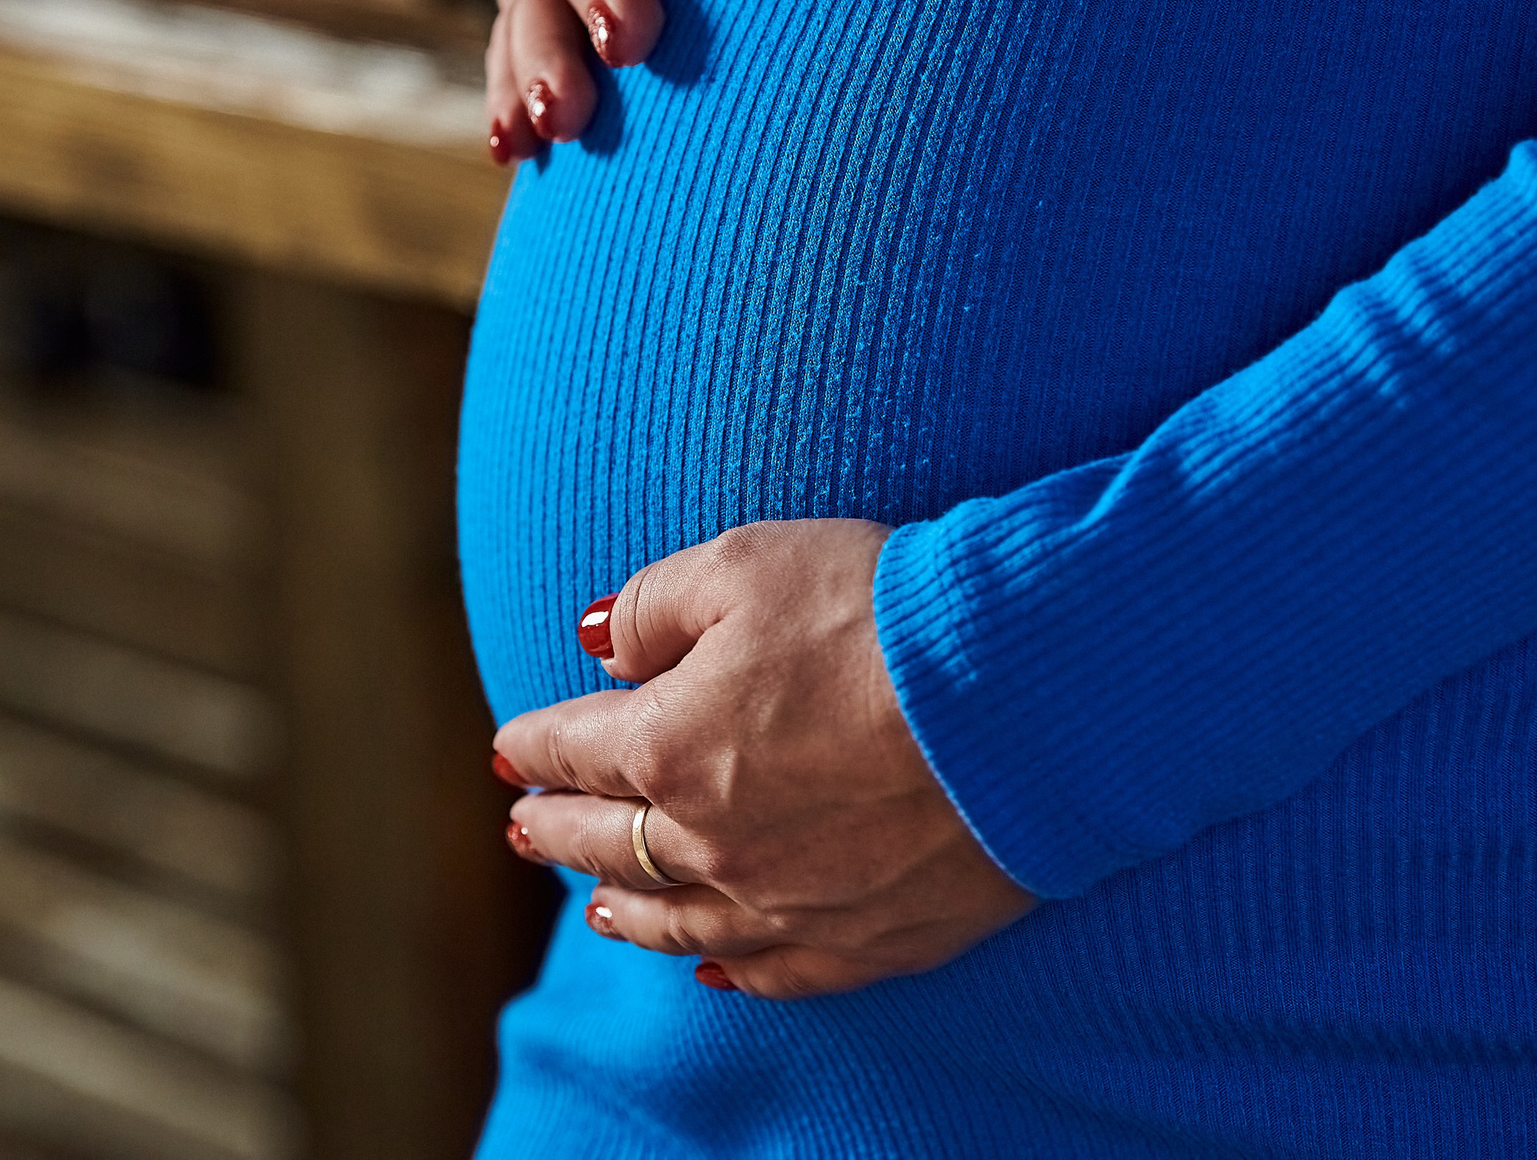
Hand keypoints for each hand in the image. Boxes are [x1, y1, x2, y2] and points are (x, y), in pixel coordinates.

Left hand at [493, 520, 1035, 998]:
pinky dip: (728, 972)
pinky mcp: (865, 940)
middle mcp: (712, 840)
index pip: (575, 748)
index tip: (514, 747)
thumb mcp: (747, 562)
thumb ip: (654, 605)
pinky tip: (709, 969)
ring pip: (677, 922)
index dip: (535, 744)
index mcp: (668, 744)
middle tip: (527, 827)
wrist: (1021, 694)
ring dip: (624, 910)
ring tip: (593, 905)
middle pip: (610, 843)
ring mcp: (786, 903)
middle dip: (557, 830)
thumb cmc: (882, 610)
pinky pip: (773, 974)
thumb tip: (599, 644)